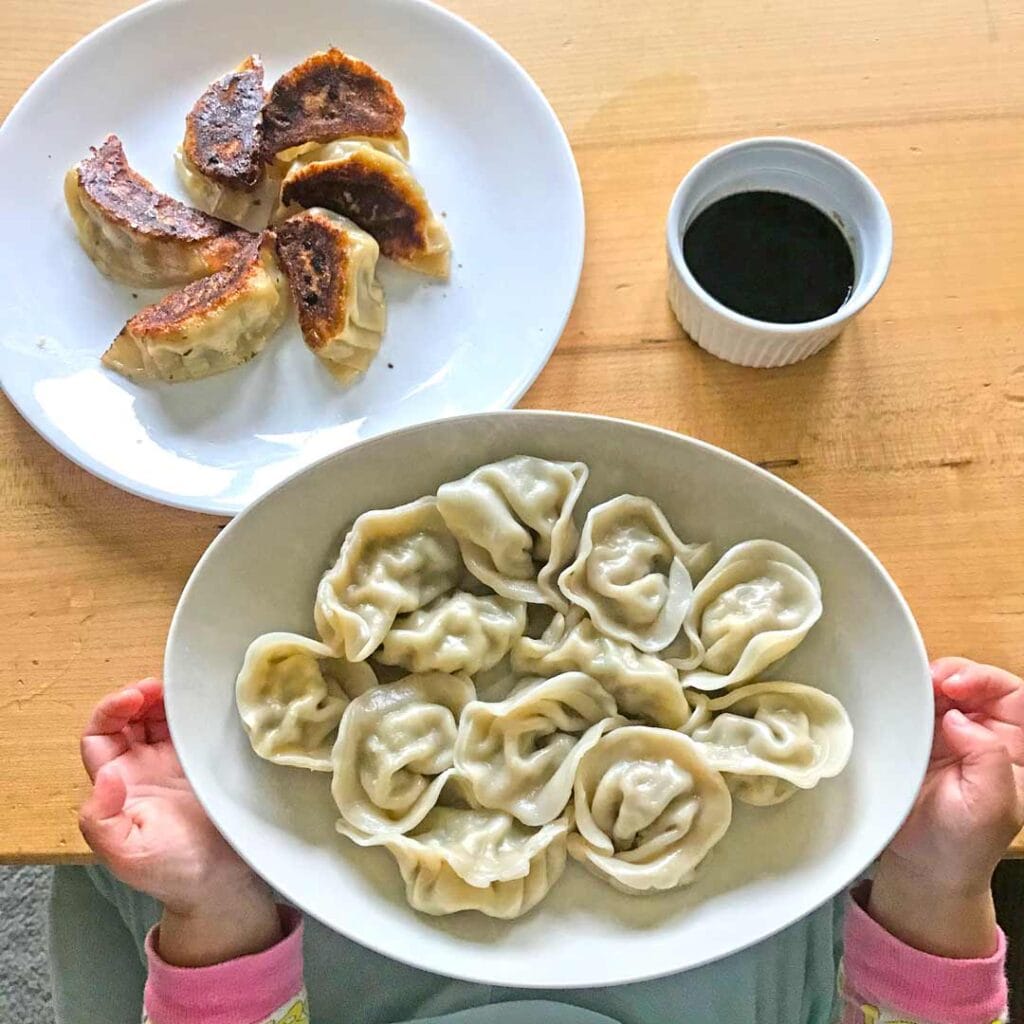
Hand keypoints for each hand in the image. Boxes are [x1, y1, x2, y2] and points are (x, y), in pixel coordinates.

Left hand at [79, 678, 281, 965]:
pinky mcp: (208, 761)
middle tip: (160, 688)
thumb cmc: (174, 870)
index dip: (111, 711)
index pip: (100, 736)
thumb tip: (106, 777)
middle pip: (130, 718)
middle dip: (139, 696)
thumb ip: (101, 821)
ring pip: (161, 717)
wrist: (223, 880)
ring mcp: (176, 763)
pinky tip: (205, 702)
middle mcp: (143, 769)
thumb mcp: (126, 855)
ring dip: (166, 698)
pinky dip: (194, 708)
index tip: (134, 699)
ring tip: (182, 688)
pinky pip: (195, 726)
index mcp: (119, 785)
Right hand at [869, 658, 1023, 956]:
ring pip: (947, 689)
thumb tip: (959, 719)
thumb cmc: (962, 846)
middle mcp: (991, 737)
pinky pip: (918, 704)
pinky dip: (909, 696)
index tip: (956, 686)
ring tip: (913, 690)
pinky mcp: (923, 737)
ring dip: (930, 684)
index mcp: (1019, 752)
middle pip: (981, 685)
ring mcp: (955, 734)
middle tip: (931, 683)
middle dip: (957, 675)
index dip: (989, 682)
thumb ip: (987, 758)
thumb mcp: (991, 806)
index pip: (1016, 697)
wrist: (920, 867)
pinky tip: (901, 700)